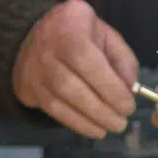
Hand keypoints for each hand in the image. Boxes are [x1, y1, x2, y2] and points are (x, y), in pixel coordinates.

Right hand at [11, 0, 138, 138]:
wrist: (36, 34)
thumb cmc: (80, 33)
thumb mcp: (106, 35)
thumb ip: (122, 59)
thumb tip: (130, 88)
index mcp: (69, 28)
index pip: (87, 61)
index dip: (109, 86)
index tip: (128, 105)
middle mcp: (45, 50)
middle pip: (71, 86)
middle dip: (100, 109)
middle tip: (122, 122)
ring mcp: (33, 71)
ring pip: (59, 102)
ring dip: (88, 120)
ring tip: (110, 128)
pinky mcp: (27, 88)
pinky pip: (51, 111)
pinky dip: (75, 123)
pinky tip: (94, 129)